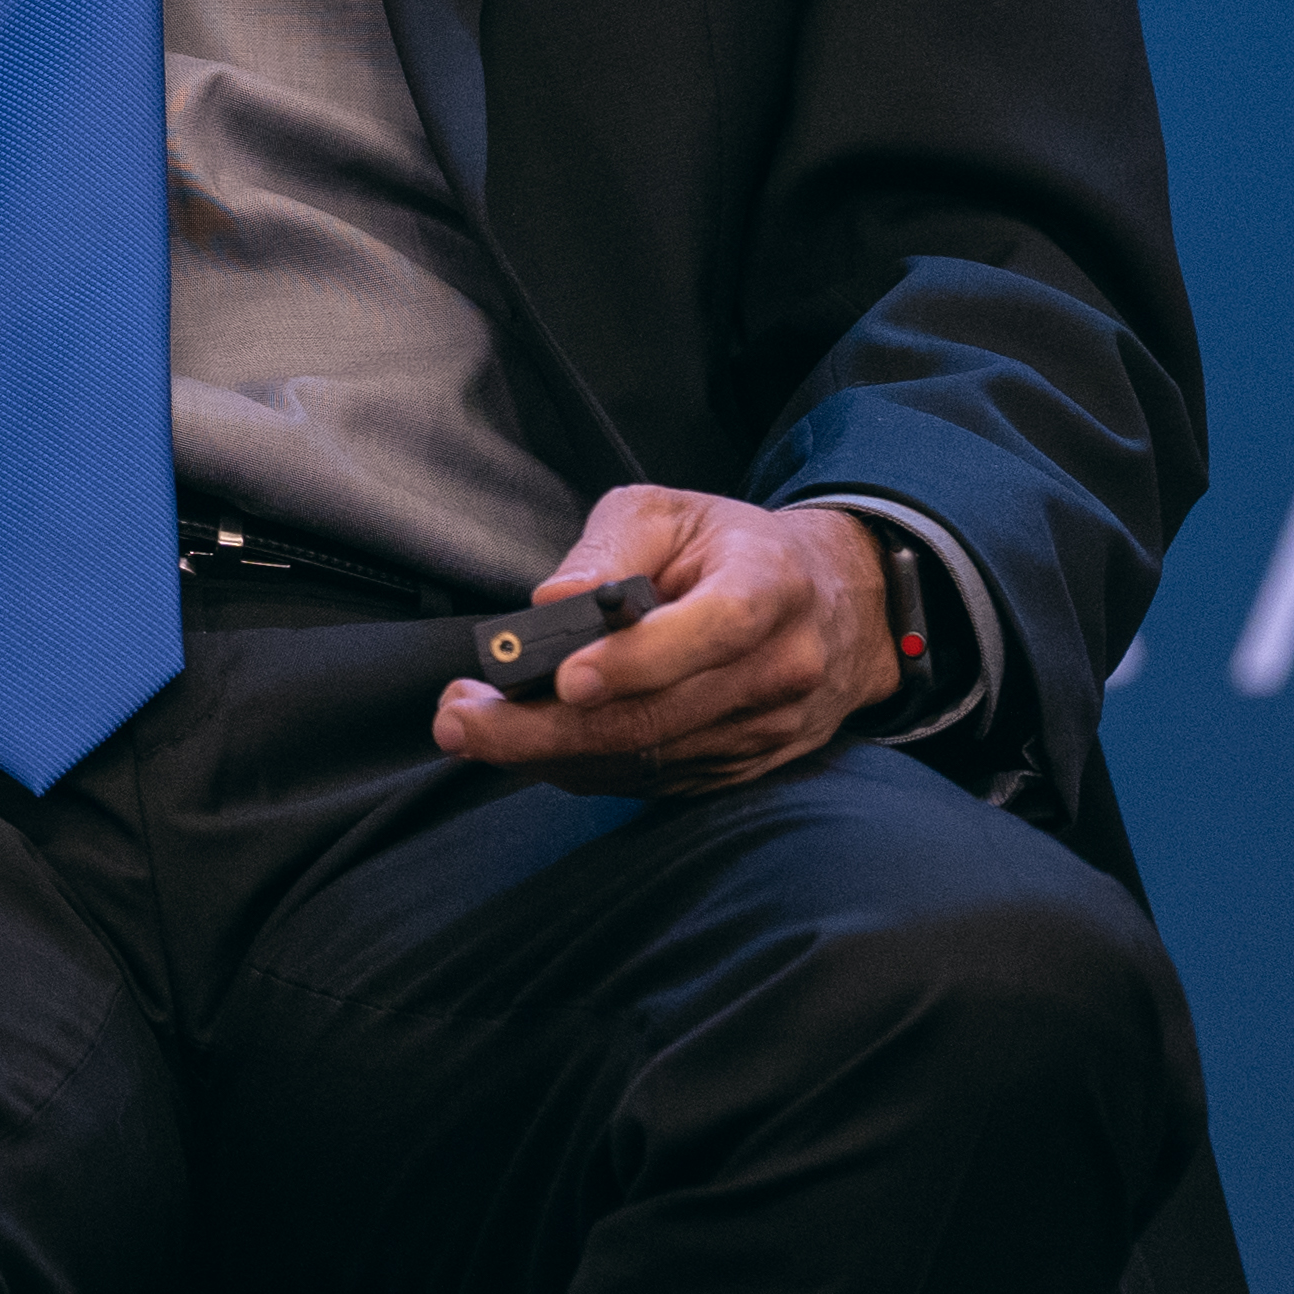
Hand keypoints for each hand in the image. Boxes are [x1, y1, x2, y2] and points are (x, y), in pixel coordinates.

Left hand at [432, 488, 900, 793]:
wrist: (833, 608)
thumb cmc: (730, 548)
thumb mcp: (669, 513)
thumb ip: (608, 548)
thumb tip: (552, 602)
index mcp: (770, 587)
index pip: (713, 631)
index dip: (638, 659)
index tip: (565, 677)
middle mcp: (780, 669)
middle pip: (660, 716)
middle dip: (547, 727)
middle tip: (460, 718)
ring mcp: (765, 730)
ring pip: (648, 759)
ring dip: (547, 753)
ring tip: (471, 725)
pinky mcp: (741, 767)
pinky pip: (653, 780)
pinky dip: (581, 767)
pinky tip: (526, 745)